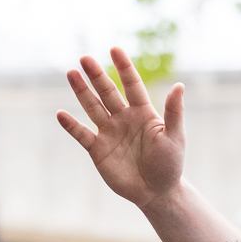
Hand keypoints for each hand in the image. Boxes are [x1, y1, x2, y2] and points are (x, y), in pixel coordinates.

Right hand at [57, 48, 185, 211]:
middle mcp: (124, 119)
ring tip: (71, 73)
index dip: (124, 67)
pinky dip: (71, 125)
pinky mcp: (98, 149)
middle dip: (97, 76)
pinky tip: (61, 114)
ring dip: (82, 92)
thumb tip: (179, 85)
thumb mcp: (174, 137)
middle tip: (85, 58)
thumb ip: (173, 112)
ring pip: (92, 107)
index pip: (132, 85)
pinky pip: (82, 134)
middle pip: (108, 92)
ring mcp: (109, 132)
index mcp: (143, 113)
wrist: (157, 193)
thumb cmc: (170, 165)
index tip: (115, 49)